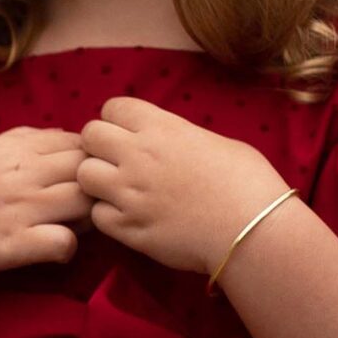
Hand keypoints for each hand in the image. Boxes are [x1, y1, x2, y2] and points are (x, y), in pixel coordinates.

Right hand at [0, 126, 88, 285]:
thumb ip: (20, 141)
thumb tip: (57, 134)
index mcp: (14, 149)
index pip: (77, 142)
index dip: (89, 160)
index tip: (79, 178)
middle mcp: (21, 175)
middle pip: (89, 170)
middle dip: (97, 187)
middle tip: (85, 206)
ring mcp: (19, 209)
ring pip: (85, 204)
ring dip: (88, 218)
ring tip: (73, 227)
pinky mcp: (13, 245)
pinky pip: (63, 243)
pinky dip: (68, 248)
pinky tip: (54, 250)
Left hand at [75, 97, 293, 281]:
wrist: (252, 230)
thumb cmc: (248, 182)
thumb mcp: (215, 142)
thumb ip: (179, 137)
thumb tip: (168, 142)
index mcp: (162, 128)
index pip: (113, 107)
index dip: (118, 120)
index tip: (128, 133)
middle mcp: (139, 156)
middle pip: (89, 135)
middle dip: (99, 146)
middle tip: (116, 161)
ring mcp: (130, 194)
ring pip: (84, 175)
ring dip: (97, 181)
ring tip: (118, 191)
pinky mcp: (130, 229)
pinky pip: (96, 215)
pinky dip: (107, 216)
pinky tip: (127, 217)